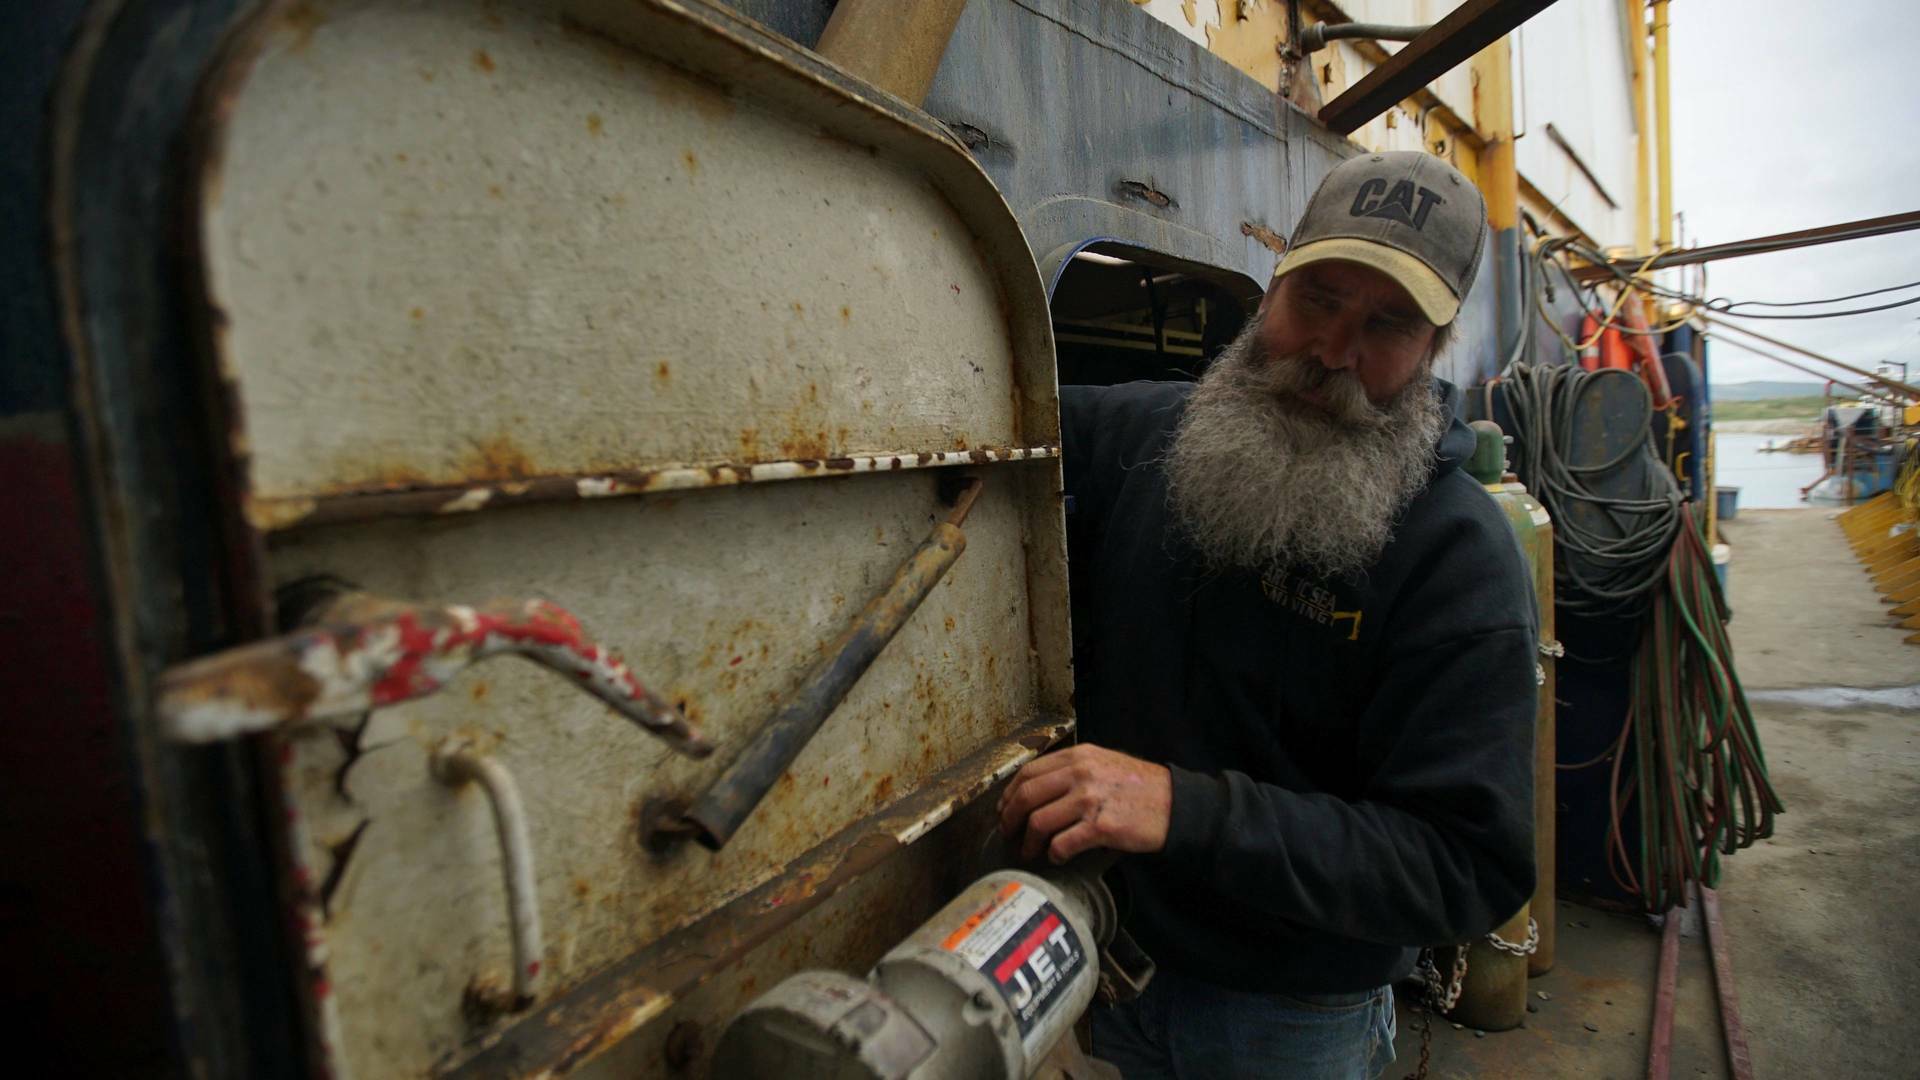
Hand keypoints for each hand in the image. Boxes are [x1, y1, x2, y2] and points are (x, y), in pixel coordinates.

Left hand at [996, 744, 1171, 863]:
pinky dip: (1054, 854)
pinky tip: (1057, 858)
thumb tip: (1037, 791)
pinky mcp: (1101, 827)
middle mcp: (1081, 774)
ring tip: (1030, 852)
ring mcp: (1090, 800)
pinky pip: (1062, 843)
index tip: (1003, 810)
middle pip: (1026, 796)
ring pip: (1038, 821)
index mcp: (1079, 756)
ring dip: (1028, 842)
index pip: (1028, 772)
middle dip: (1010, 819)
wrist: (1176, 805)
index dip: (1009, 795)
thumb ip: (1073, 770)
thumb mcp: (1104, 764)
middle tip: (1008, 835)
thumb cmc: (1140, 788)